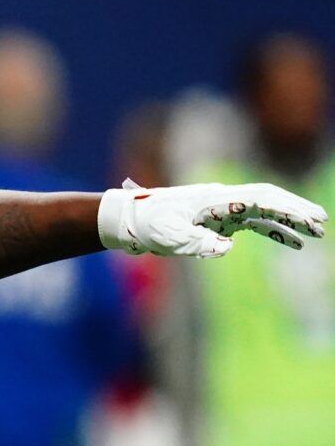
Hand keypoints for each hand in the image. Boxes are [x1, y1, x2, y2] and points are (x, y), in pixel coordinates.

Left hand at [98, 179, 325, 257]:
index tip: (308, 217)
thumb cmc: (147, 226)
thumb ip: (196, 242)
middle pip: (268, 199)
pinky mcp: (219, 220)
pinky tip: (293, 243)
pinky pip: (255, 223)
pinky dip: (275, 231)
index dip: (285, 207)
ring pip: (265, 211)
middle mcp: (223, 200)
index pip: (259, 198)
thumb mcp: (168, 237)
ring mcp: (222, 208)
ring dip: (290, 220)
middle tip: (322, 222)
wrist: (129, 220)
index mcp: (215, 199)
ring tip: (316, 233)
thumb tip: (227, 247)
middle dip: (296, 209)